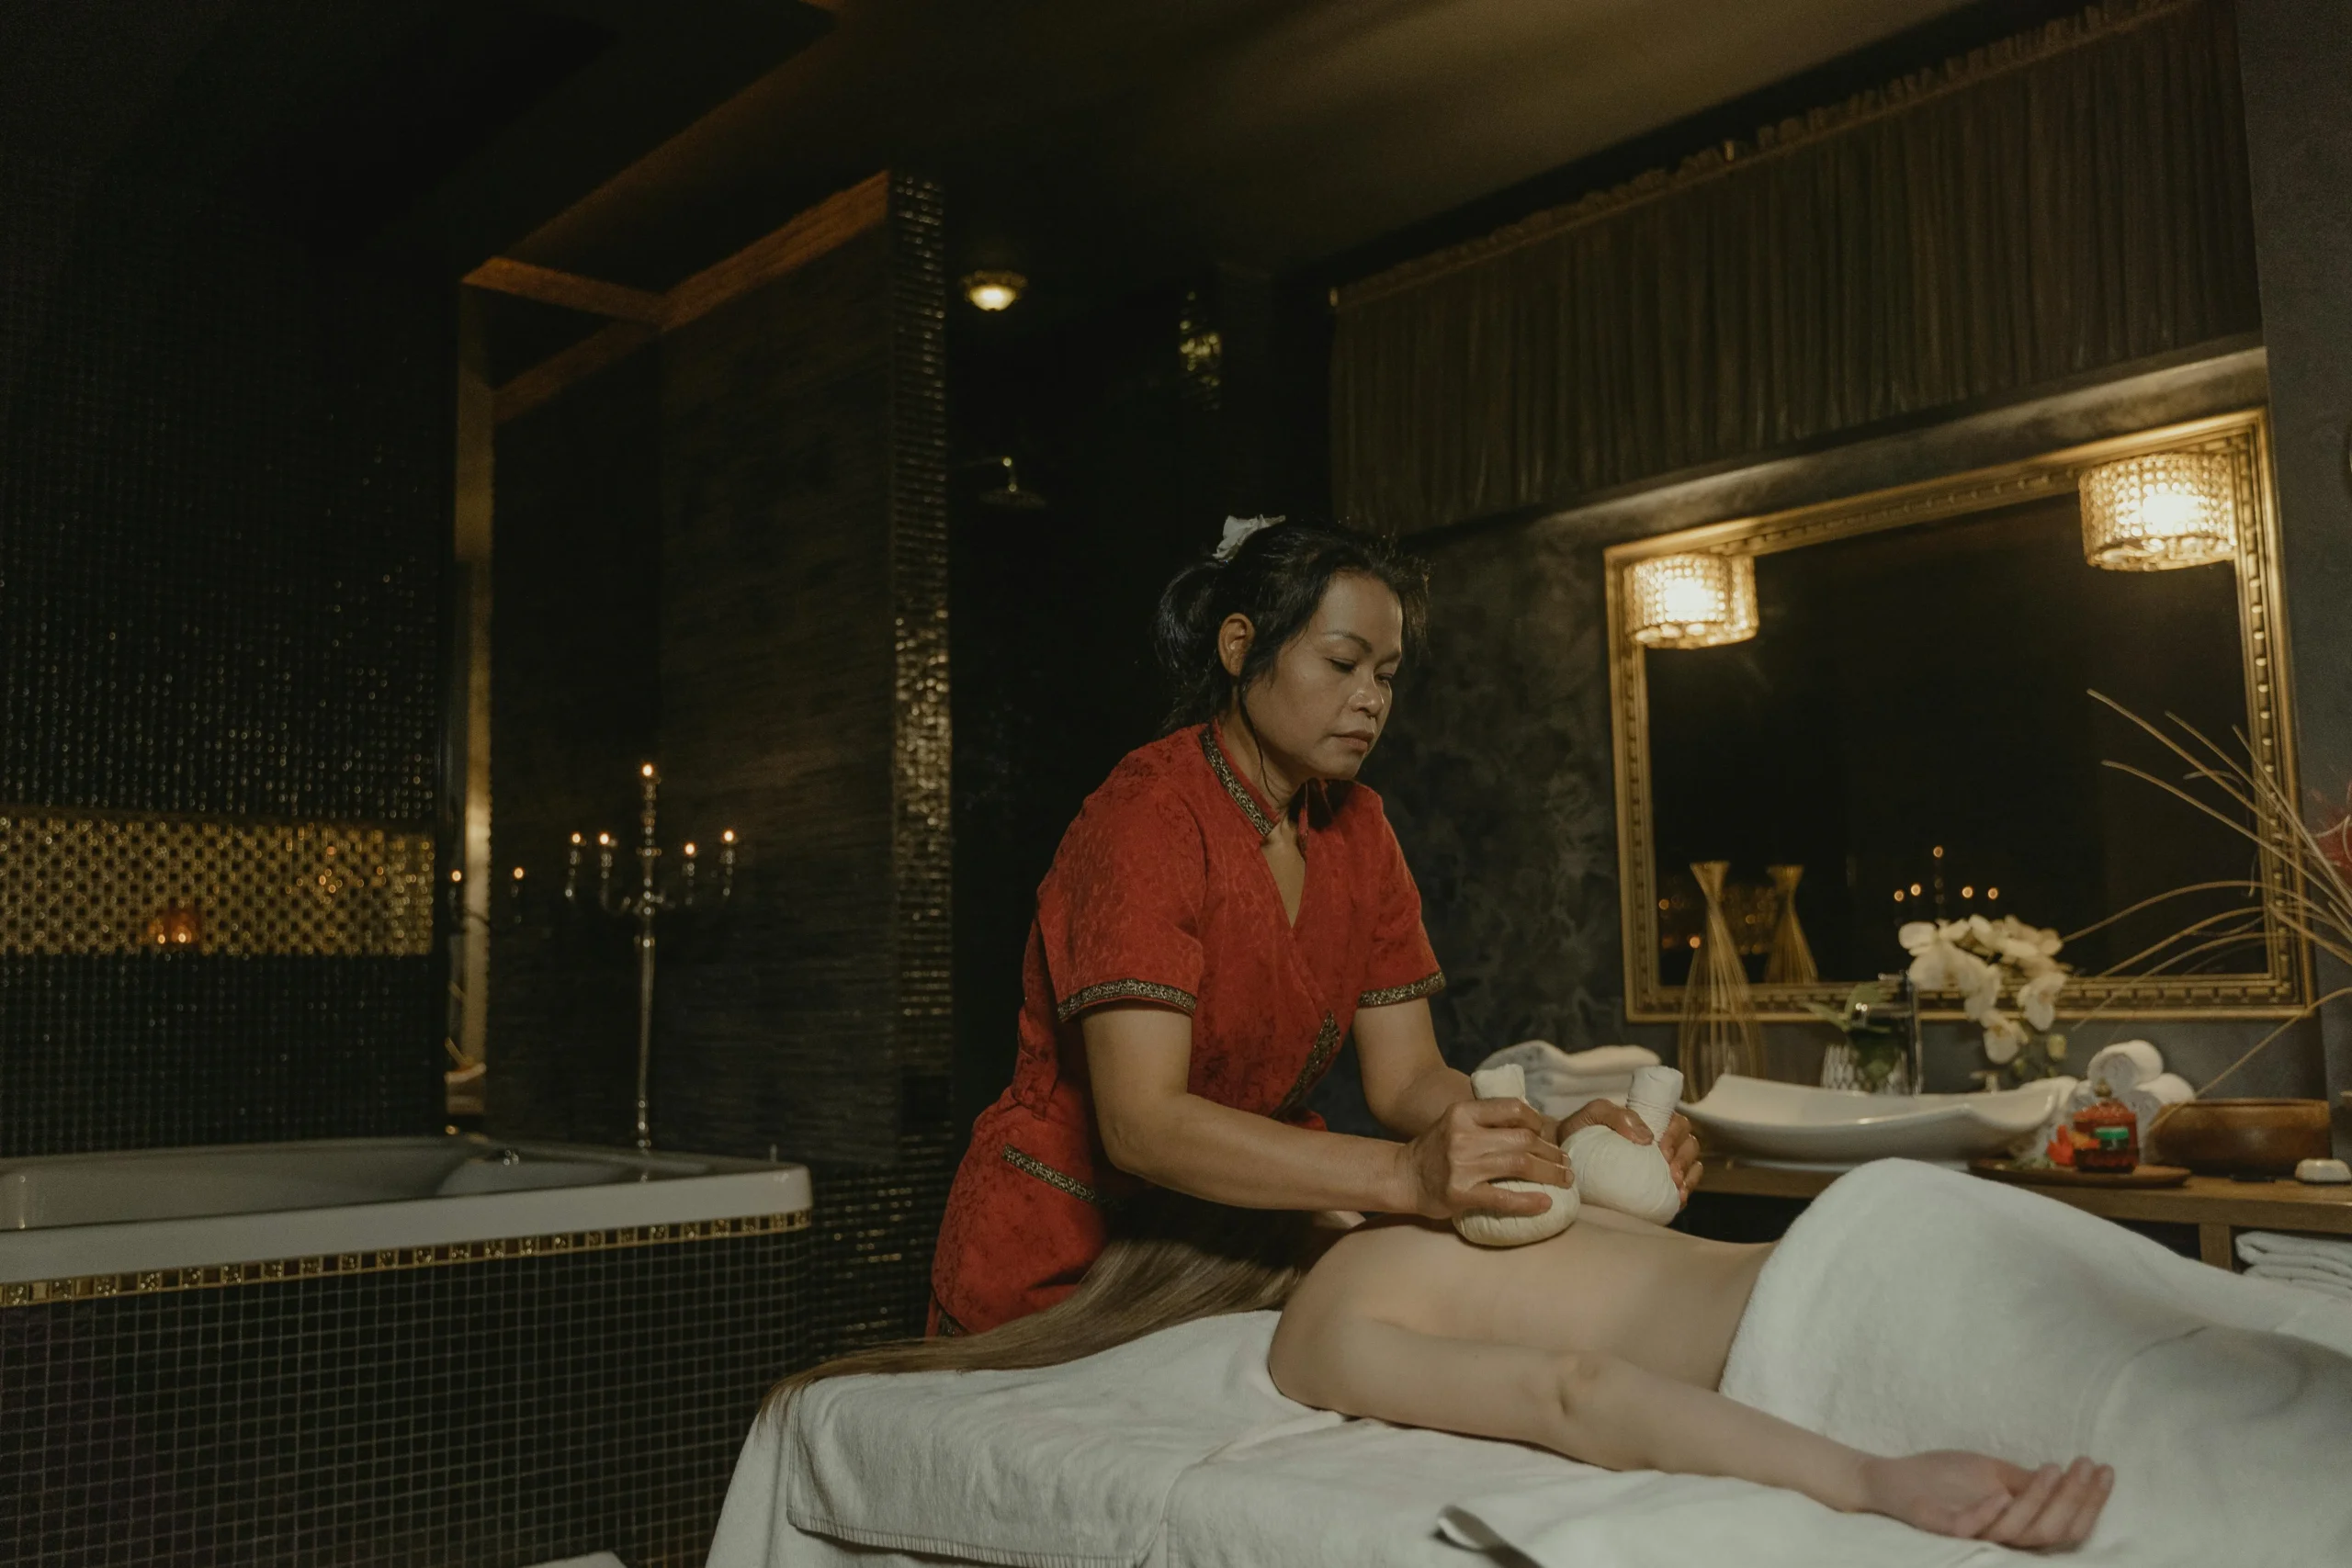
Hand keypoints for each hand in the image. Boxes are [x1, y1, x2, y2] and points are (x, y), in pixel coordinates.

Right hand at [1397, 1097, 1570, 1219]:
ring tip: (1564, 1180)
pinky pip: (1504, 1197)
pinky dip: (1529, 1201)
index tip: (1548, 1137)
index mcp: (1463, 1113)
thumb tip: (1536, 1129)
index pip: (1513, 1109)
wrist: (1403, 1177)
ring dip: (1549, 1173)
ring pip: (1520, 1164)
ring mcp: (1461, 1166)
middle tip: (1565, 1164)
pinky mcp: (1460, 1194)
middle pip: (1523, 1139)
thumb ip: (1487, 1121)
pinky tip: (1546, 1203)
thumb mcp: (1457, 1123)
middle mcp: (1462, 1136)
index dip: (1538, 1122)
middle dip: (1551, 1153)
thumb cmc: (1436, 1149)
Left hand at [1555, 1101, 1703, 1204]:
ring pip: (1691, 1167)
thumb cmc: (1580, 1130)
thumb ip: (1618, 1114)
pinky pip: (1682, 1190)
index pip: (1678, 1123)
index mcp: (1651, 1122)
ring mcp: (1660, 1167)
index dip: (1677, 1135)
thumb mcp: (1596, 1112)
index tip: (1663, 1148)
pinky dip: (1685, 1193)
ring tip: (1675, 1186)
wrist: (1560, 1156)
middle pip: (1689, 1145)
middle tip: (1669, 1171)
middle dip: (1684, 1158)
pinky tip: (1678, 1199)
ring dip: (1689, 1176)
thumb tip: (1647, 1137)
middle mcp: (1661, 1143)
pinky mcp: (1657, 1189)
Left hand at [1860, 1452, 2111, 1548]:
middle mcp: (2000, 1537)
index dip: (2089, 1503)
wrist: (1891, 1478)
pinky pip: (1971, 1528)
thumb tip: (2071, 1477)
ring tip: (2054, 1468)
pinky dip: (1989, 1513)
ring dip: (2041, 1500)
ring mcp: (1971, 1534)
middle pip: (2050, 1532)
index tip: (2105, 1470)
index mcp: (2016, 1526)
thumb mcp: (1993, 1473)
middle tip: (2086, 1466)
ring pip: (2019, 1531)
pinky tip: (2004, 1493)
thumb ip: (2028, 1481)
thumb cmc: (1945, 1478)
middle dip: (2075, 1500)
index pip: (2064, 1525)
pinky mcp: (1941, 1526)